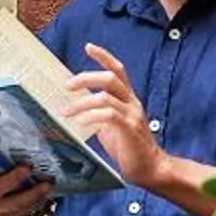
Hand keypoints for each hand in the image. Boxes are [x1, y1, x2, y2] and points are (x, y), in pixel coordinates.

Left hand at [66, 43, 170, 186]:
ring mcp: (132, 115)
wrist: (150, 168)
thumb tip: (72, 105)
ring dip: (81, 102)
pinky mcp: (130, 130)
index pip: (118, 70)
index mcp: (128, 99)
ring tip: (65, 112)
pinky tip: (80, 123)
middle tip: (67, 85)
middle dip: (86, 78)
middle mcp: (132, 103)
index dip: (104, 57)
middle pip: (111, 78)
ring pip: (105, 97)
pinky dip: (91, 116)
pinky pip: (109, 116)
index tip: (88, 46)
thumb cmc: (128, 147)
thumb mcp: (110, 125)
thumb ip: (97, 112)